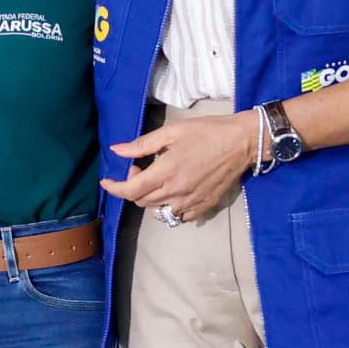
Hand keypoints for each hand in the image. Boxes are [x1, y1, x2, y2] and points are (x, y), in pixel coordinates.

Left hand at [101, 109, 260, 226]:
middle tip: (142, 167)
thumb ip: (142, 144)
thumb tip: (117, 150)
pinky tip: (175, 191)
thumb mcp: (172, 131)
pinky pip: (178, 216)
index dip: (114, 188)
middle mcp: (176, 192)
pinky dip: (170, 207)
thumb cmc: (207, 132)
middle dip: (134, 186)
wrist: (242, 142)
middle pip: (142, 201)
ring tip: (158, 179)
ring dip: (150, 197)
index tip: (107, 181)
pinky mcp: (203, 207)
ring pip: (158, 210)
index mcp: (165, 172)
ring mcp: (190, 202)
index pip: (130, 190)